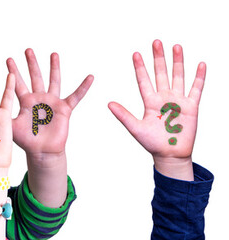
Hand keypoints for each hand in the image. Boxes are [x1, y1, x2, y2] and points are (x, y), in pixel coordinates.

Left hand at [8, 49, 92, 155]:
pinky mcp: (64, 109)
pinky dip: (83, 87)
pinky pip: (76, 96)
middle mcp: (39, 98)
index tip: (7, 58)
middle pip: (35, 77)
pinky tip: (90, 77)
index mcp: (25, 101)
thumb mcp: (9, 125)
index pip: (17, 83)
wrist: (41, 152)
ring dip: (54, 68)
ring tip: (53, 54)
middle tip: (27, 49)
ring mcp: (52, 102)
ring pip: (54, 81)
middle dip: (31, 64)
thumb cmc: (25, 140)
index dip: (13, 72)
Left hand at [108, 40, 204, 179]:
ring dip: (177, 62)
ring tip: (176, 46)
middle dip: (158, 58)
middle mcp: (164, 98)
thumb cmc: (152, 143)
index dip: (140, 67)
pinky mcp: (191, 106)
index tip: (135, 54)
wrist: (170, 154)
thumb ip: (123, 115)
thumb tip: (108, 103)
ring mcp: (178, 101)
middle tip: (156, 42)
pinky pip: (196, 88)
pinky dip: (199, 77)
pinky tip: (200, 64)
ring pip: (178, 76)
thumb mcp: (135, 128)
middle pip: (161, 73)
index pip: (144, 80)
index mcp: (150, 102)